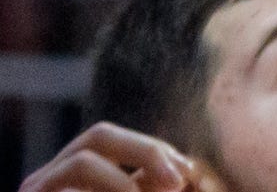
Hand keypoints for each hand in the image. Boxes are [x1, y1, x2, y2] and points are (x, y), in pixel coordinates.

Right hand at [20, 127, 203, 191]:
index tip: (184, 172)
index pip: (110, 139)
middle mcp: (48, 180)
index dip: (151, 149)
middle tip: (177, 182)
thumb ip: (143, 190)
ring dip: (123, 183)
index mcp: (71, 175)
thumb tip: (180, 171)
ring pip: (82, 163)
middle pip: (97, 136)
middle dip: (145, 151)